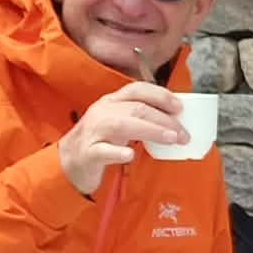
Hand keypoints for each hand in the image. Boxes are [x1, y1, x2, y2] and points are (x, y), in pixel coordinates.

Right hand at [58, 82, 189, 197]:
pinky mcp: (88, 153)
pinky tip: (130, 154)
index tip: (180, 107)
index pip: (137, 89)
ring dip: (150, 130)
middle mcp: (102, 112)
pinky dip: (118, 152)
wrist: (69, 163)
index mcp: (111, 101)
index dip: (160, 95)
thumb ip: (140, 118)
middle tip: (183, 134)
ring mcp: (93, 131)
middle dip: (164, 119)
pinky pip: (103, 151)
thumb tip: (175, 121)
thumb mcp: (119, 124)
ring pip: (122, 124)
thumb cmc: (99, 142)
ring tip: (171, 139)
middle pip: (136, 108)